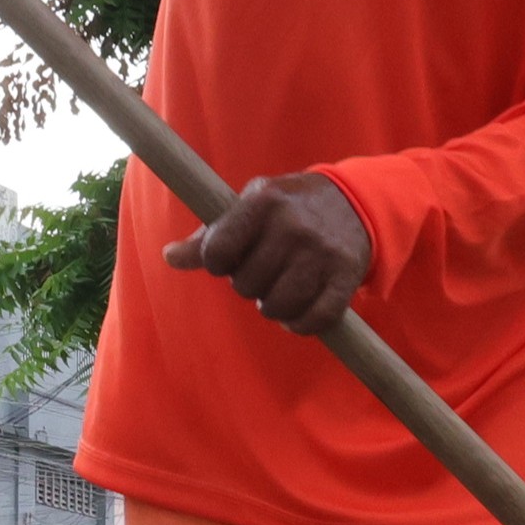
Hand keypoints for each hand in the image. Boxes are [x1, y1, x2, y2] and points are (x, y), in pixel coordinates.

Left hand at [163, 171, 375, 337]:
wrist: (354, 201)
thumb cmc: (288, 207)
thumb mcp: (249, 206)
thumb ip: (210, 235)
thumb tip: (169, 256)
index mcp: (264, 202)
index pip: (217, 251)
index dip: (218, 263)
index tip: (230, 259)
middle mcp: (293, 226)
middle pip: (245, 285)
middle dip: (248, 285)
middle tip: (264, 271)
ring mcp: (321, 253)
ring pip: (276, 307)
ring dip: (272, 307)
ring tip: (279, 289)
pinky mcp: (345, 277)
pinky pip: (313, 320)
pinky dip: (300, 324)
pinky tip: (298, 310)